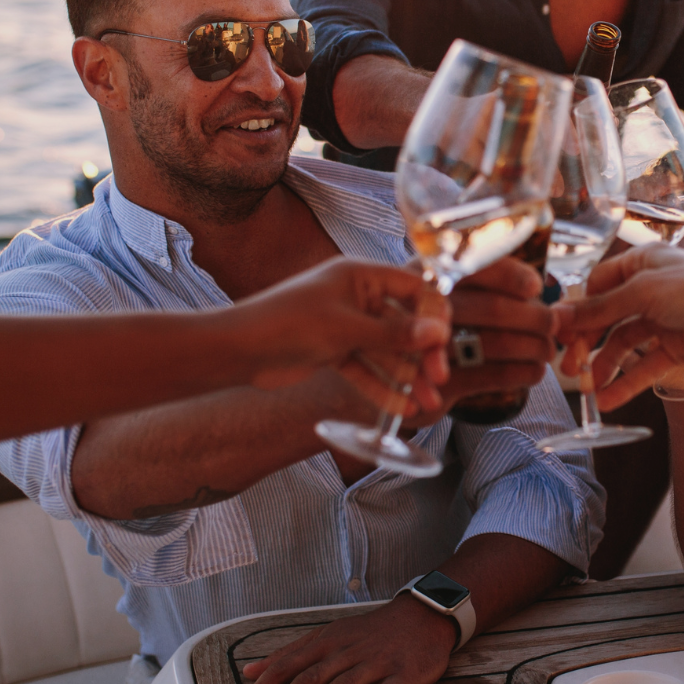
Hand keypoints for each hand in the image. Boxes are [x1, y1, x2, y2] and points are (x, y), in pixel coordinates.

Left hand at [226, 595, 455, 683]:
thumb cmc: (369, 632)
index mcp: (325, 643)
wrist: (423, 617)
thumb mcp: (327, 635)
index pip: (286, 667)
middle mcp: (346, 652)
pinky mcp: (401, 676)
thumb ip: (289, 653)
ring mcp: (374, 663)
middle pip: (308, 679)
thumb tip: (249, 670)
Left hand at [234, 258, 448, 391]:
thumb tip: (439, 333)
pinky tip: (402, 407)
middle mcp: (357, 297)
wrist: (238, 350)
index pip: (414, 288)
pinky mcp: (334, 351)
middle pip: (404, 324)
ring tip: (427, 403)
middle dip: (422, 354)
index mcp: (361, 275)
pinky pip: (366, 368)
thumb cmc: (287, 323)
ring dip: (407, 376)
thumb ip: (394, 333)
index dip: (433, 315)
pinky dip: (382, 387)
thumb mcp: (346, 328)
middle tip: (438, 379)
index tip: (444, 344)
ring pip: (387, 351)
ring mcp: (346, 325)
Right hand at [433, 257, 556, 411]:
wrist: (388, 376)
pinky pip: (495, 375)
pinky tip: (535, 371)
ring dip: (534, 347)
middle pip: (494, 309)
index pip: (476, 269)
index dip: (511, 276)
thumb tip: (538, 289)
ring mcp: (432, 350)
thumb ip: (478, 286)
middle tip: (552, 324)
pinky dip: (524, 372)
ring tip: (547, 349)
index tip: (537, 286)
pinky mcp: (441, 384)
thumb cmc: (427, 327)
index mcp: (429, 278)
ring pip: (499, 344)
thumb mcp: (439, 296)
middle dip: (534, 318)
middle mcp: (427, 310)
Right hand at [555, 245, 683, 410]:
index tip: (558, 333)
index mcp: (644, 262)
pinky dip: (627, 383)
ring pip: (624, 345)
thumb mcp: (642, 293)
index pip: (599, 284)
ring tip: (589, 390)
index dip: (578, 308)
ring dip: (605, 367)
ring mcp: (664, 319)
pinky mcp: (677, 348)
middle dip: (586, 342)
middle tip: (569, 367)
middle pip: (608, 317)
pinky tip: (608, 401)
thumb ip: (599, 309)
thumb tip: (557, 317)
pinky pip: (645, 367)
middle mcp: (652, 288)